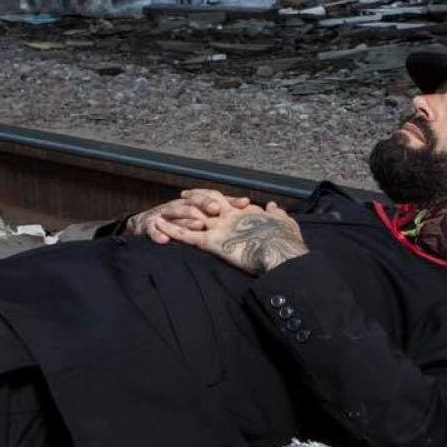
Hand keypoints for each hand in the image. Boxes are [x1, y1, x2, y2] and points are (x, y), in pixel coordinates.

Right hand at [126, 191, 252, 242]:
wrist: (147, 222)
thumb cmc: (181, 218)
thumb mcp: (202, 213)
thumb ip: (226, 208)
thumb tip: (248, 203)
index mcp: (195, 203)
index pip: (213, 198)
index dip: (228, 200)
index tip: (244, 203)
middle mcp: (181, 206)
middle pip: (195, 203)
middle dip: (207, 205)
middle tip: (218, 210)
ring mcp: (165, 216)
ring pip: (176, 216)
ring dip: (186, 221)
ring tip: (197, 225)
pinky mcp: (149, 226)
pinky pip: (152, 230)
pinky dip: (157, 234)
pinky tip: (164, 240)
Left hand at [152, 196, 307, 274]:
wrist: (283, 252)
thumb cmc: (286, 241)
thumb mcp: (285, 223)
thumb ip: (277, 214)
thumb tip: (273, 207)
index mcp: (247, 212)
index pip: (227, 200)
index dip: (216, 197)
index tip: (210, 195)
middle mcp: (230, 215)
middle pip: (207, 200)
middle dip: (196, 196)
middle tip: (184, 193)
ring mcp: (219, 227)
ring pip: (193, 214)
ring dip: (178, 211)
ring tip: (164, 209)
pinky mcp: (212, 242)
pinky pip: (186, 235)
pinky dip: (171, 230)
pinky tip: (159, 226)